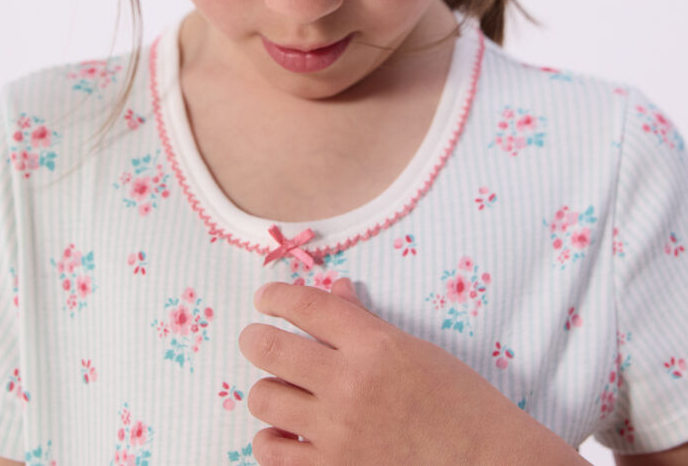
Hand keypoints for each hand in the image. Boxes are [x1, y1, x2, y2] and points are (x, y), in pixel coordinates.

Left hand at [238, 278, 546, 464]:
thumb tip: (334, 289)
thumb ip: (364, 320)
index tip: (265, 298)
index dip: (275, 296)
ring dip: (268, 391)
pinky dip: (271, 440)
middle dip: (254, 338)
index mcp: (373, 345)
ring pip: (264, 399)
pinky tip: (287, 434)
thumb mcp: (412, 347)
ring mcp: (338, 433)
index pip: (305, 306)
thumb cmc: (455, 399)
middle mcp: (350, 384)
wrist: (484, 461)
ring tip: (282, 391)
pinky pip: (271, 452)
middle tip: (256, 339)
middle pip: (269, 348)